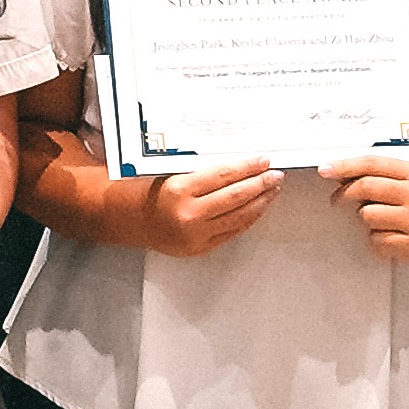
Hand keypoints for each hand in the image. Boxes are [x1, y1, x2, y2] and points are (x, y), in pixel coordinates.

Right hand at [133, 159, 284, 256]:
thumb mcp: (171, 173)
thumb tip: (241, 164)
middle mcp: (189, 214)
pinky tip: (258, 207)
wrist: (132, 221)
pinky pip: (233, 231)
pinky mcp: (201, 248)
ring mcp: (196, 235)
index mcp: (179, 190)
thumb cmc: (150, 191)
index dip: (247, 167)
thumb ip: (202, 171)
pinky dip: (249, 218)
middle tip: (275, 174)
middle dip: (260, 184)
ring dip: (260, 202)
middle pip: (236, 196)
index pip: (223, 175)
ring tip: (273, 189)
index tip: (263, 160)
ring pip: (239, 216)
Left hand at [330, 155, 408, 257]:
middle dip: (345, 193)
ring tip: (376, 218)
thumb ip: (371, 174)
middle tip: (337, 199)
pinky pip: (376, 240)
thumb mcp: (397, 180)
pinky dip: (375, 238)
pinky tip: (386, 233)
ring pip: (367, 215)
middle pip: (367, 186)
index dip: (345, 165)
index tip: (325, 170)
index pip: (372, 163)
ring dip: (364, 218)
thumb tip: (336, 172)